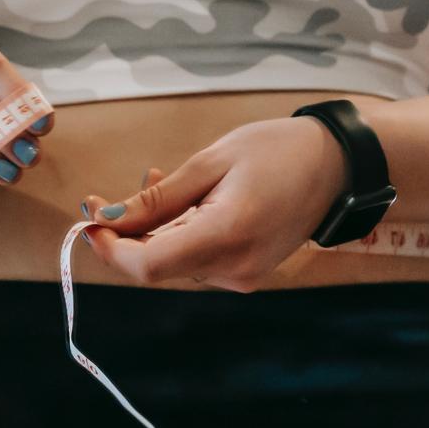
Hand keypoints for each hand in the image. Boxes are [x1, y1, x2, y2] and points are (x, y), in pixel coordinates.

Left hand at [78, 116, 348, 291]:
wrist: (339, 165)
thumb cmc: (278, 151)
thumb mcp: (210, 163)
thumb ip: (156, 199)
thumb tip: (105, 219)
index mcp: (226, 237)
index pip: (147, 267)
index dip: (109, 249)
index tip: (89, 219)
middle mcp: (234, 268)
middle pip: (154, 267)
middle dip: (123, 235)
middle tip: (103, 196)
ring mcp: (242, 276)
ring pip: (171, 262)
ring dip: (149, 230)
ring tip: (154, 182)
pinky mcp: (246, 273)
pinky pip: (194, 260)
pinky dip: (174, 234)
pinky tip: (179, 201)